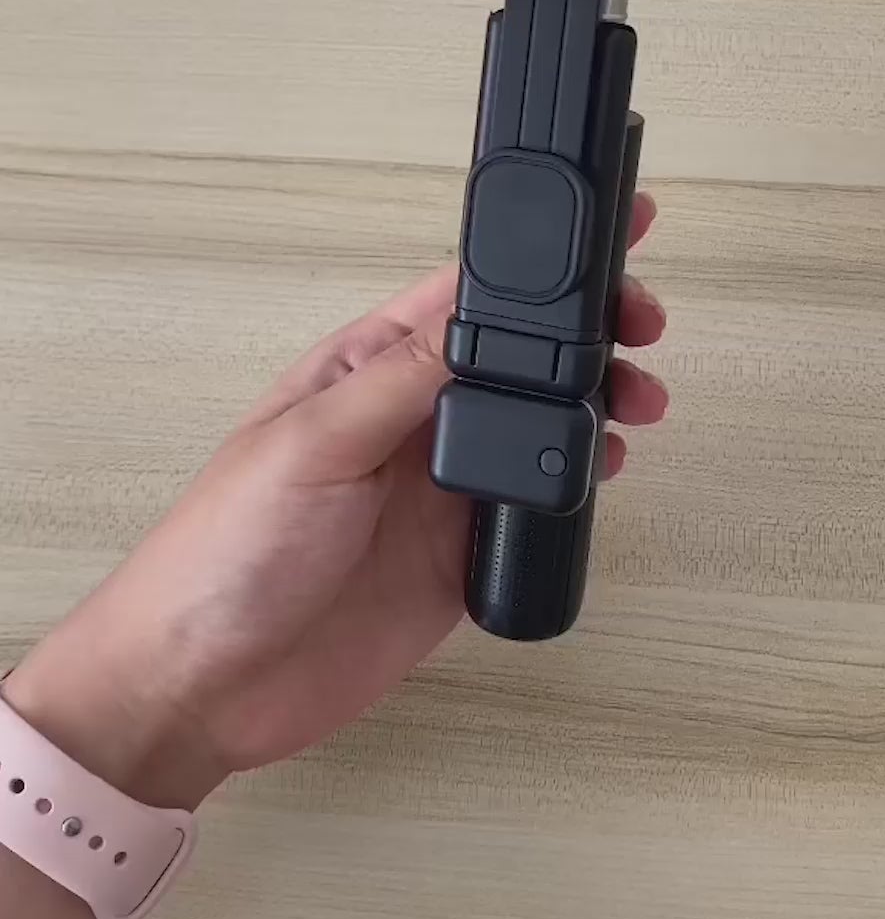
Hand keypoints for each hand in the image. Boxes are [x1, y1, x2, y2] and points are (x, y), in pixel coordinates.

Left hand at [6, 195, 667, 809]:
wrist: (205, 688)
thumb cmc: (221, 550)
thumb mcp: (313, 443)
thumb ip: (405, 379)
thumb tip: (487, 317)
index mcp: (365, 368)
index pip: (467, 293)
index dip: (537, 260)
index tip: (607, 231)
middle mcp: (409, 418)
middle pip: (519, 354)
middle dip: (588, 329)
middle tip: (645, 325)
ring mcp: (437, 487)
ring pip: (537, 425)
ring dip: (594, 404)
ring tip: (641, 401)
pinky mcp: (459, 555)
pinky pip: (535, 506)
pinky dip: (578, 485)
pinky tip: (602, 471)